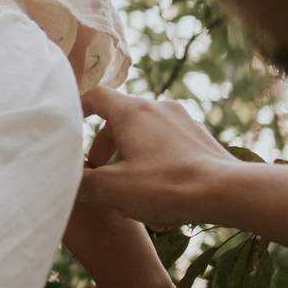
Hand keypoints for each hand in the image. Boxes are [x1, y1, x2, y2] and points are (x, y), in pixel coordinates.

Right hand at [77, 86, 238, 231]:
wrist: (225, 191)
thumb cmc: (165, 185)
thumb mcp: (112, 190)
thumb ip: (81, 184)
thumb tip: (62, 181)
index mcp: (132, 112)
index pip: (96, 96)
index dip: (78, 108)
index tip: (69, 124)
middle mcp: (157, 107)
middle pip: (120, 117)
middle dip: (104, 143)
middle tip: (98, 170)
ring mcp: (183, 120)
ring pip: (145, 130)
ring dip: (129, 150)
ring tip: (127, 181)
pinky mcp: (200, 136)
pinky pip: (168, 141)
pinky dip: (154, 156)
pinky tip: (157, 184)